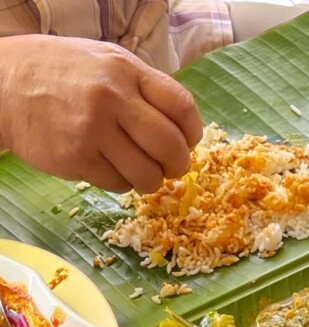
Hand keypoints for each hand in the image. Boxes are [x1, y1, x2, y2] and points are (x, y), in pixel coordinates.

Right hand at [0, 36, 201, 192]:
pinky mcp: (77, 159)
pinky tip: (108, 166)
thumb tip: (182, 126)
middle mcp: (112, 99)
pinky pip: (118, 184)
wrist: (2, 84)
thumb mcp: (105, 61)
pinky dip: (121, 183)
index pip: (181, 106)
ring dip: (151, 180)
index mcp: (126, 70)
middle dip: (178, 165)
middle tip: (170, 167)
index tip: (187, 141)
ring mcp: (93, 131)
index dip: (192, 132)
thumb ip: (144, 88)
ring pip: (147, 175)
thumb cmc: (61, 73)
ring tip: (139, 170)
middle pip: (171, 147)